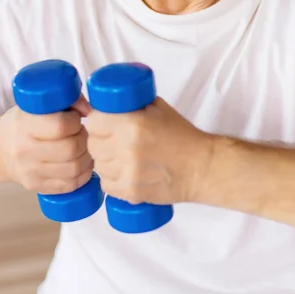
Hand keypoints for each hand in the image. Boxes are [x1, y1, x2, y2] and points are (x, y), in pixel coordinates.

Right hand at [0, 96, 93, 193]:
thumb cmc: (23, 123)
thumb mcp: (38, 104)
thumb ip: (67, 100)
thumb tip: (89, 110)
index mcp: (25, 125)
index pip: (60, 126)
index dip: (75, 121)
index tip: (75, 118)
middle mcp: (26, 150)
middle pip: (70, 148)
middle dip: (84, 138)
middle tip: (81, 133)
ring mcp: (31, 172)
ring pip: (74, 168)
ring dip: (86, 156)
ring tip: (82, 147)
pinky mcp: (37, 187)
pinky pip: (70, 185)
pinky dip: (83, 174)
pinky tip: (81, 163)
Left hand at [86, 97, 212, 204]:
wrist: (201, 167)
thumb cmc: (182, 136)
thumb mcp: (158, 108)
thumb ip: (133, 104)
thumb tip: (112, 102)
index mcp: (132, 124)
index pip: (94, 121)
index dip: (96, 120)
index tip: (101, 122)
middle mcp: (126, 148)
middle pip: (93, 144)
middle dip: (99, 139)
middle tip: (109, 138)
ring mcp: (128, 173)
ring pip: (98, 165)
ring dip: (104, 159)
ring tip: (118, 156)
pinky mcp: (131, 192)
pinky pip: (105, 184)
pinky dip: (110, 178)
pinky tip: (122, 172)